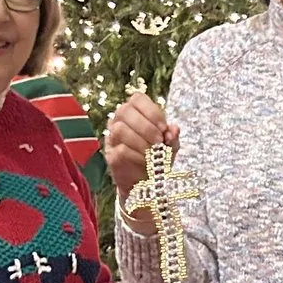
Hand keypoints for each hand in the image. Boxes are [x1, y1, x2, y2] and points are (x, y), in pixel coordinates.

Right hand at [101, 92, 176, 207]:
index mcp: (134, 112)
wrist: (146, 183)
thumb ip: (173, 135)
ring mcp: (112, 138)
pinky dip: (137, 155)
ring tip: (153, 152)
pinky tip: (146, 161)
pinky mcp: (110, 155)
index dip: (152, 110)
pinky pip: (120, 150)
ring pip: (120, 129)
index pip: (137, 99)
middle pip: (124, 111)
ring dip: (141, 141)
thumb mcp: (170, 145)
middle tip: (159, 141)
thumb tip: (173, 130)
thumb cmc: (157, 157)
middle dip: (146, 126)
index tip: (164, 128)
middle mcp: (119, 121)